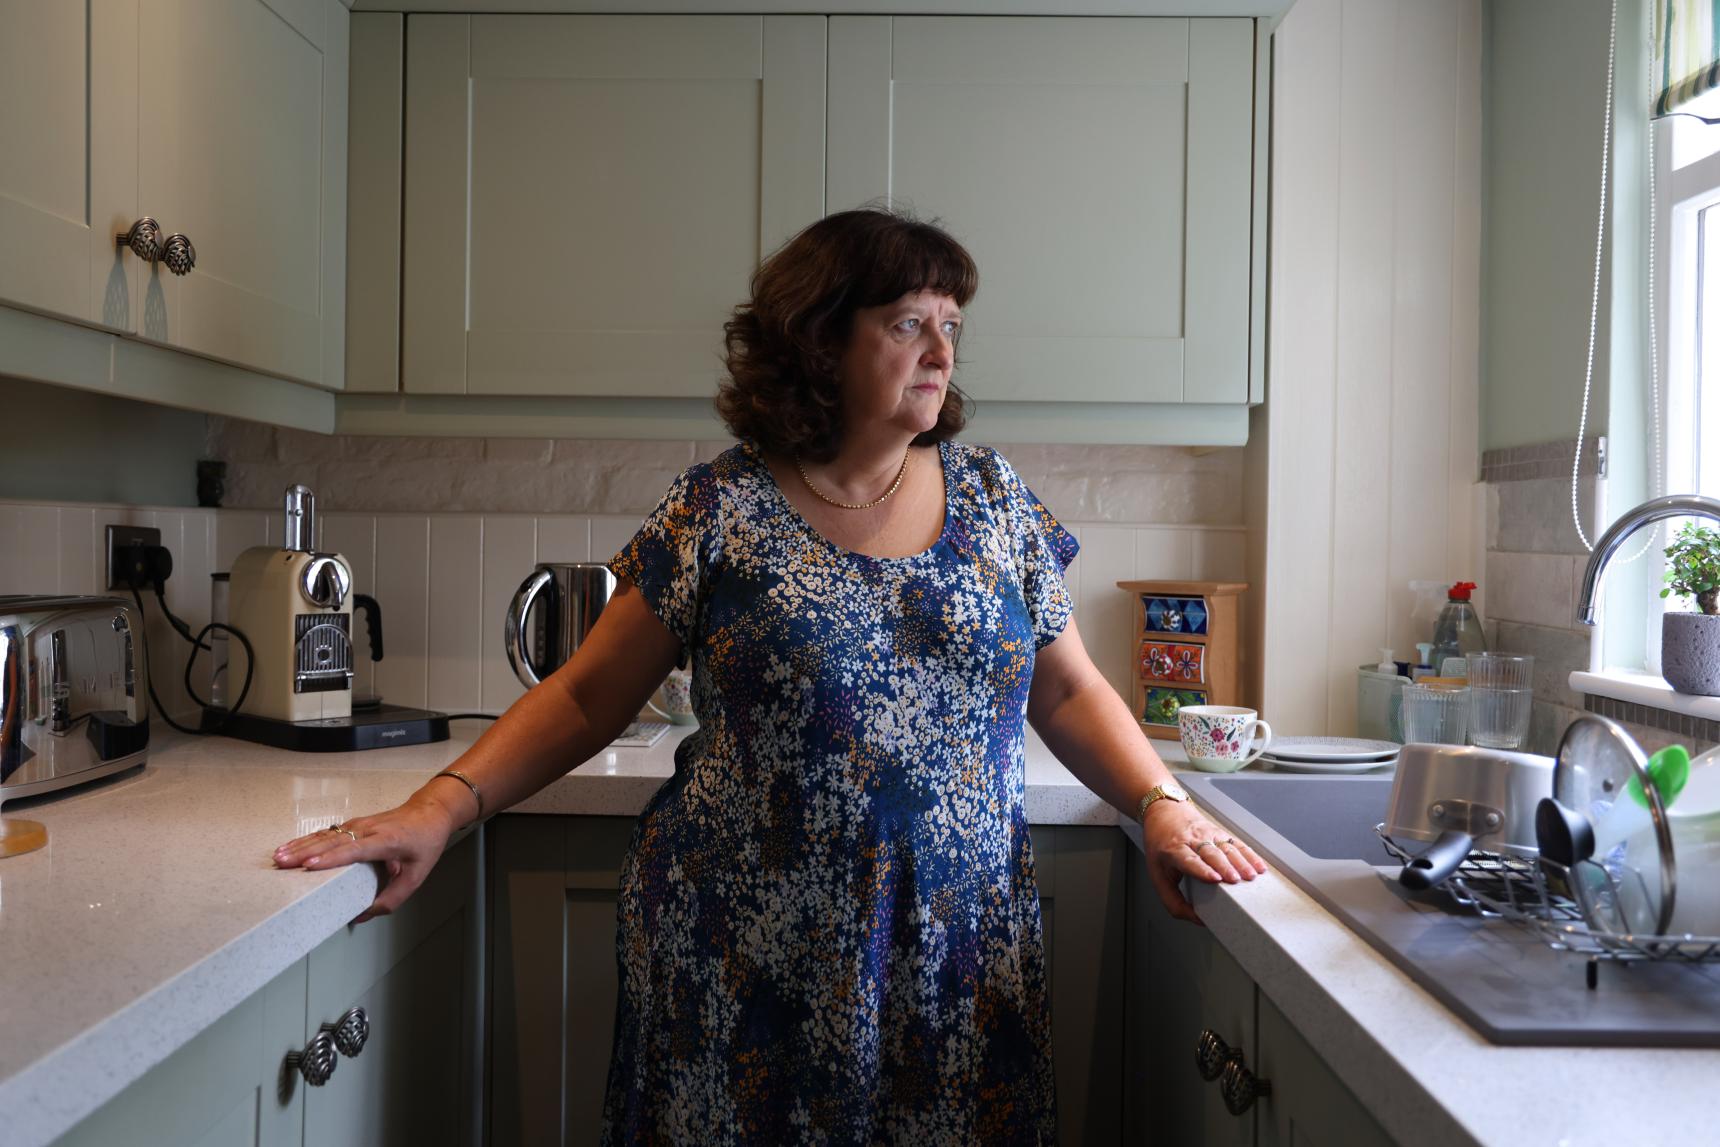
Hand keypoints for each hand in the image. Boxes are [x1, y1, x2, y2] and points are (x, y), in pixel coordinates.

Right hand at [273, 795, 458, 923]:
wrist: (431, 811)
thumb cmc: (425, 843)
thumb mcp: (417, 876)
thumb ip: (391, 899)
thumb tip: (361, 915)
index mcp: (387, 841)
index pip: (355, 849)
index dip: (331, 859)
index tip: (309, 866)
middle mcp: (369, 829)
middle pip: (333, 841)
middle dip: (305, 853)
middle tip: (282, 864)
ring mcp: (359, 824)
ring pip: (326, 835)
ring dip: (301, 845)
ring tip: (279, 857)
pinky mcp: (353, 823)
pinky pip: (327, 832)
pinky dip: (307, 840)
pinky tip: (290, 847)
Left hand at [1141, 800, 1268, 924]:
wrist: (1164, 813)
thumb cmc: (1161, 847)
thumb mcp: (1157, 875)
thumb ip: (1173, 901)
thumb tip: (1197, 920)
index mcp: (1174, 850)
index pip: (1189, 860)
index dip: (1202, 869)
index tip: (1214, 878)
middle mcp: (1192, 840)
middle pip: (1211, 853)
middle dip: (1225, 866)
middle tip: (1236, 880)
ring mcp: (1207, 834)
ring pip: (1227, 847)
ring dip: (1241, 861)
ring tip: (1252, 876)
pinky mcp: (1219, 832)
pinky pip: (1237, 843)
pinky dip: (1250, 854)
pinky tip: (1259, 865)